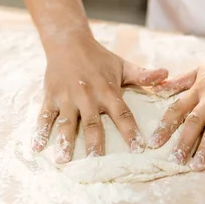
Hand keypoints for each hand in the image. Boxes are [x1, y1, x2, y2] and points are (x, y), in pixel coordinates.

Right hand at [32, 34, 167, 163]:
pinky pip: (44, 117)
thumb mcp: (123, 65)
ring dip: (64, 142)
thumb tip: (167, 74)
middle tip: (97, 162)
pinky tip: (37, 148)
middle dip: (95, 143)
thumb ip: (143, 75)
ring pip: (66, 123)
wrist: (68, 41)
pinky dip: (39, 132)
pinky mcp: (51, 97)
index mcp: (107, 91)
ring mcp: (67, 98)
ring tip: (63, 161)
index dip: (130, 131)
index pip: (122, 113)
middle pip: (92, 123)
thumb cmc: (99, 58)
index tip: (138, 149)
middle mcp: (87, 96)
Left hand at [147, 32, 204, 170]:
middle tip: (175, 161)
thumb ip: (181, 81)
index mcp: (199, 88)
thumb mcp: (201, 69)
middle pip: (195, 120)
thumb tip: (156, 88)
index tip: (154, 143)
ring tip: (198, 165)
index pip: (177, 108)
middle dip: (184, 141)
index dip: (165, 126)